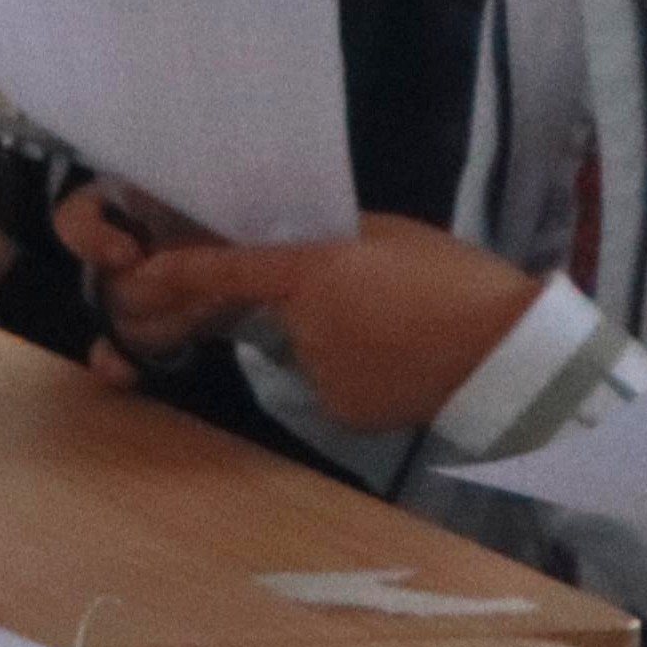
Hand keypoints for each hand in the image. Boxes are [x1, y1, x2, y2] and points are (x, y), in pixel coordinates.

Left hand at [56, 202, 547, 429]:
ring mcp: (318, 373)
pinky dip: (357, 371)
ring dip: (336, 338)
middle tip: (347, 295)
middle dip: (282, 302)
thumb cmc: (456, 279)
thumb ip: (330, 244)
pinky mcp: (340, 408)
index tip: (138, 275)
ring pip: (304, 349)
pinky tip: (405, 361)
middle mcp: (302, 325)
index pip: (224, 271)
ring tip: (403, 327)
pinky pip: (332, 381)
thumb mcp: (388, 238)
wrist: (508, 353)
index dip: (177, 273)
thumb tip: (295, 251)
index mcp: (313, 271)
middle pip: (265, 311)